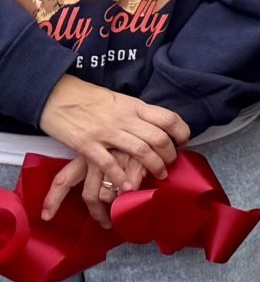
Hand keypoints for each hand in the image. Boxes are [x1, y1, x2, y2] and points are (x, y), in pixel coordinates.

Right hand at [36, 75, 187, 222]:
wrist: (54, 94)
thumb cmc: (87, 97)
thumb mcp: (119, 100)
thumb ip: (136, 114)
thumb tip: (155, 127)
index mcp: (134, 106)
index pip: (168, 118)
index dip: (181, 132)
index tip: (183, 141)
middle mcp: (124, 119)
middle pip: (159, 138)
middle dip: (170, 154)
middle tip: (171, 163)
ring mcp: (106, 132)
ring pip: (141, 151)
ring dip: (154, 166)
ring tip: (160, 174)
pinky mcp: (87, 144)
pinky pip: (109, 163)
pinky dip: (121, 176)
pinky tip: (129, 186)